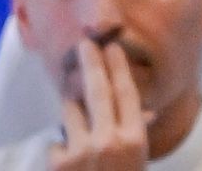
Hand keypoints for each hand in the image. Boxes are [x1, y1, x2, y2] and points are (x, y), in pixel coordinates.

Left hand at [49, 41, 148, 170]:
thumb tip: (142, 111)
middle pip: (99, 90)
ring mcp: (83, 150)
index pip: (127, 93)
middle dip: (92, 63)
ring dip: (73, 112)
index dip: (119, 68)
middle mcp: (110, 140)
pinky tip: (73, 158)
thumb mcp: (138, 158)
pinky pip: (59, 139)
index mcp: (135, 138)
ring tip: (81, 124)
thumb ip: (135, 132)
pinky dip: (64, 144)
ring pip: (72, 112)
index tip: (113, 48)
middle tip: (85, 43)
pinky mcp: (60, 161)